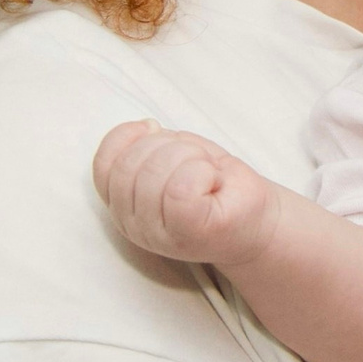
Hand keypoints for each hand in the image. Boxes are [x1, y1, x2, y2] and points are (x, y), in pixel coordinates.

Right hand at [91, 119, 281, 267]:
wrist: (259, 220)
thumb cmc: (214, 184)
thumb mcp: (172, 155)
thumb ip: (148, 145)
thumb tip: (146, 126)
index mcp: (121, 205)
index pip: (103, 163)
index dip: (128, 136)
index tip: (157, 131)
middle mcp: (132, 225)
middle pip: (129, 165)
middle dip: (168, 146)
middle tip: (195, 160)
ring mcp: (157, 235)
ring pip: (155, 172)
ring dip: (191, 158)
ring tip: (207, 174)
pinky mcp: (187, 232)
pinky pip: (181, 187)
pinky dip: (202, 172)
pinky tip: (213, 184)